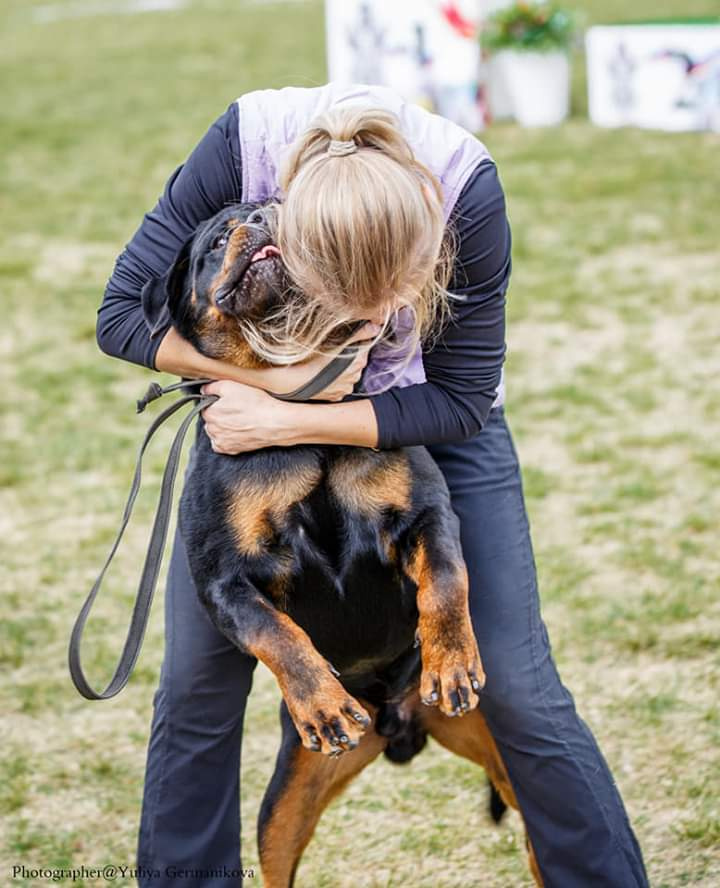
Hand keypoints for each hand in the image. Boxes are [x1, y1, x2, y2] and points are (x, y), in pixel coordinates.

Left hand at [201, 381, 296, 453]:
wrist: (274, 423)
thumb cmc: (255, 404)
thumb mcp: (231, 386)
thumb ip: (212, 387)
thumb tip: (204, 390)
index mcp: (210, 413)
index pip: (206, 406)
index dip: (217, 401)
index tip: (228, 401)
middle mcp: (212, 429)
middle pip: (210, 420)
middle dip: (219, 414)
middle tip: (236, 409)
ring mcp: (222, 441)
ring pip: (215, 432)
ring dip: (222, 427)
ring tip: (238, 420)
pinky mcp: (231, 450)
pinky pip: (221, 444)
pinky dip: (226, 439)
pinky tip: (236, 431)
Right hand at [262, 322, 380, 401]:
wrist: (294, 380)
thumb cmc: (312, 358)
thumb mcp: (336, 341)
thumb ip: (359, 333)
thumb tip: (376, 327)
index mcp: (359, 361)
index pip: (364, 346)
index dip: (356, 340)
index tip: (345, 338)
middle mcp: (355, 377)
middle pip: (357, 361)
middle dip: (349, 355)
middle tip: (333, 349)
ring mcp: (345, 388)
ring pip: (347, 374)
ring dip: (341, 368)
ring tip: (326, 362)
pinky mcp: (335, 397)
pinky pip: (338, 386)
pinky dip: (334, 380)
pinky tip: (323, 374)